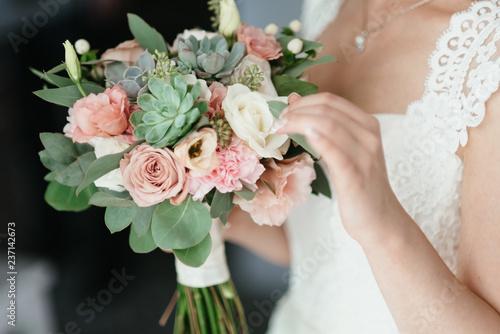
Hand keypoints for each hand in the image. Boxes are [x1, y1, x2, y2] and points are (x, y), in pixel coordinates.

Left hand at [276, 93, 402, 244]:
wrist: (380, 220)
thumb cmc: (358, 185)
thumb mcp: (344, 151)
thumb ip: (324, 128)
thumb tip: (293, 100)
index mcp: (367, 124)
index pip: (330, 101)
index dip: (302, 102)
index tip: (282, 112)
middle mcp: (369, 135)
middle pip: (327, 110)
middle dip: (296, 112)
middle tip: (276, 121)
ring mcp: (365, 155)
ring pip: (329, 125)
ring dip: (298, 123)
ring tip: (280, 128)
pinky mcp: (356, 176)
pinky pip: (337, 152)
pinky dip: (320, 140)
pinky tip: (305, 135)